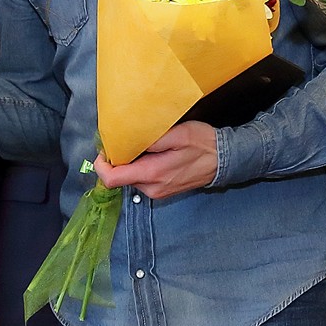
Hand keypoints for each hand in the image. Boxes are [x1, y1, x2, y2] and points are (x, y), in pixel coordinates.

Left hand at [90, 121, 217, 199]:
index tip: (105, 149)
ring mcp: (157, 192)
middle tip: (128, 139)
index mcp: (151, 174)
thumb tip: (126, 141)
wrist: (224, 160)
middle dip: (119, 159)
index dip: (101, 164)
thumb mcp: (177, 134)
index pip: (111, 179)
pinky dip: (141, 166)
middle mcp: (151, 188)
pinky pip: (142, 179)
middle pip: (120, 177)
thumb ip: (150, 140)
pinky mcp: (162, 190)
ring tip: (145, 145)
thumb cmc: (202, 144)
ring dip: (132, 162)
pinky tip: (154, 154)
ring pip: (131, 177)